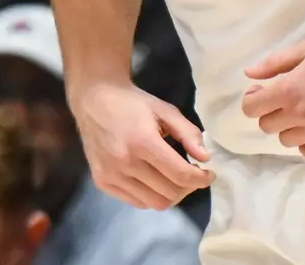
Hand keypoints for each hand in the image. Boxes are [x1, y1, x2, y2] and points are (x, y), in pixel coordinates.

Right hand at [72, 81, 212, 210]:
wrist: (94, 99)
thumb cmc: (133, 103)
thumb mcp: (165, 110)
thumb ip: (188, 133)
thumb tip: (205, 158)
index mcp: (142, 142)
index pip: (180, 175)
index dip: (201, 179)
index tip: (209, 174)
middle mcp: (125, 163)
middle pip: (169, 193)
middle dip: (188, 188)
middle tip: (193, 175)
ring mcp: (111, 175)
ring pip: (154, 203)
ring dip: (171, 195)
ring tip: (175, 180)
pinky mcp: (102, 183)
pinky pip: (136, 202)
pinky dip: (152, 197)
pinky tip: (155, 181)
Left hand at [241, 27, 304, 161]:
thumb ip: (274, 63)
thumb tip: (249, 74)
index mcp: (290, 89)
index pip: (252, 109)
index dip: (252, 100)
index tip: (262, 92)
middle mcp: (302, 114)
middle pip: (267, 126)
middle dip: (270, 112)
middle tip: (284, 100)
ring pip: (287, 141)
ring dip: (289, 128)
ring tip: (303, 113)